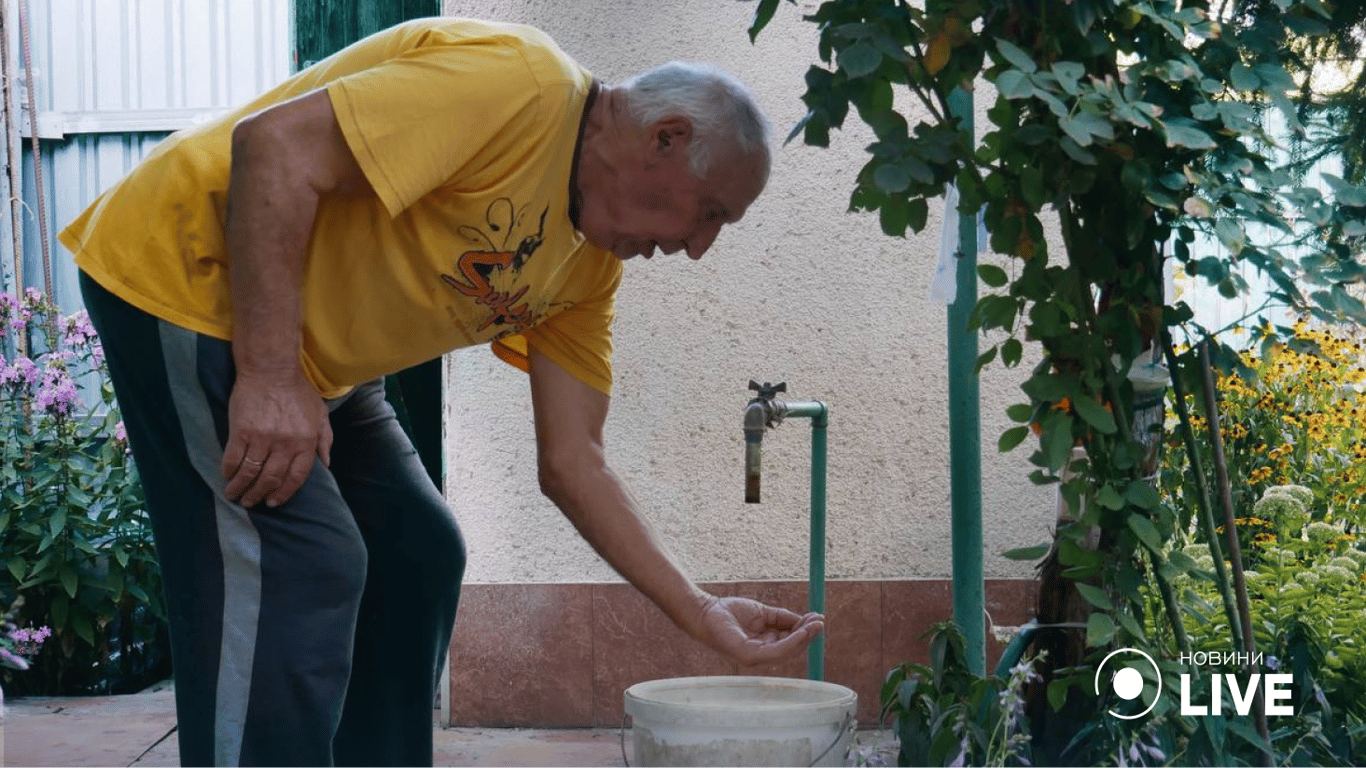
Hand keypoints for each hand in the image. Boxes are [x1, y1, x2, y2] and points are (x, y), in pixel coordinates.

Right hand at [221, 371, 331, 507]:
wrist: (271, 369)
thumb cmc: (297, 390)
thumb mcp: (320, 414)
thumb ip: (325, 439)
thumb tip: (326, 463)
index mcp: (306, 442)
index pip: (296, 477)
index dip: (284, 493)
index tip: (274, 502)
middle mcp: (286, 444)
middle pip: (271, 479)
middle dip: (259, 495)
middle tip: (251, 502)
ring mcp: (263, 438)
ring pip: (251, 473)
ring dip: (241, 488)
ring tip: (235, 495)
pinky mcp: (242, 431)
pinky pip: (233, 458)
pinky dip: (229, 471)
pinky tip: (227, 477)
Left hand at [695, 596, 824, 665]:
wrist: (706, 611)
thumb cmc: (729, 612)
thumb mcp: (762, 613)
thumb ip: (781, 617)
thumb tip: (804, 619)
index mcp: (763, 645)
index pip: (789, 642)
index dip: (804, 632)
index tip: (818, 619)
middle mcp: (761, 654)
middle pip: (791, 649)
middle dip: (808, 635)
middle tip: (820, 621)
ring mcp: (755, 658)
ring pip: (787, 651)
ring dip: (804, 638)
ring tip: (815, 624)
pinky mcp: (749, 656)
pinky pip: (776, 651)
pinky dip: (792, 641)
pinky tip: (802, 630)